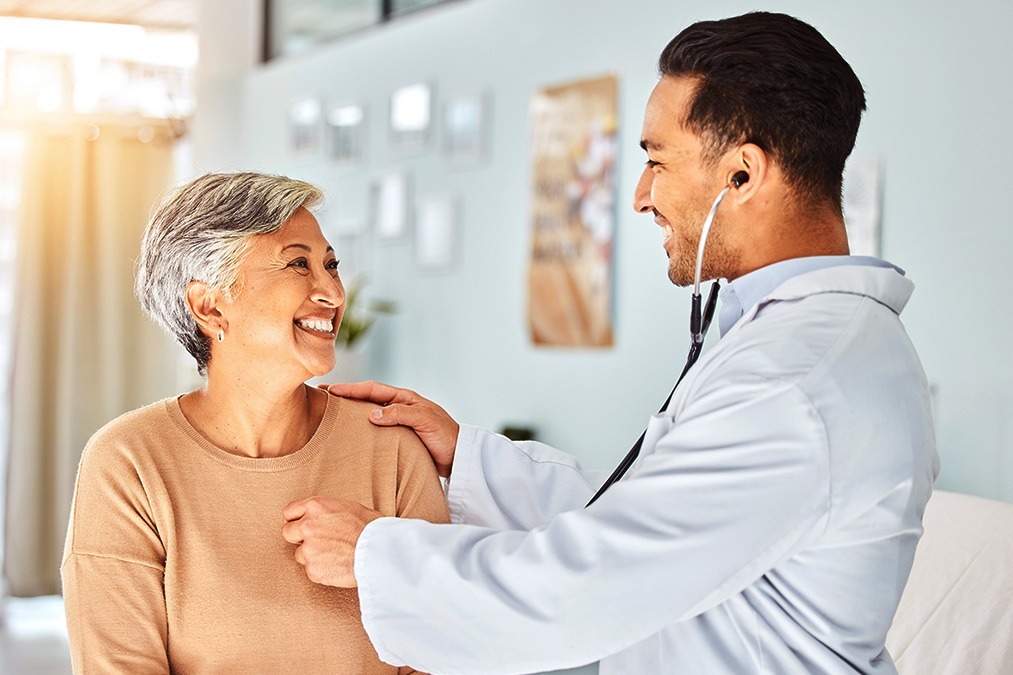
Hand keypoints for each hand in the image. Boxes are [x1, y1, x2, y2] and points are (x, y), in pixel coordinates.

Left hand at [282, 496, 380, 587]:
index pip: (289, 511)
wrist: (380, 552)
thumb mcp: (349, 507)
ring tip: (335, 554)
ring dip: (312, 555)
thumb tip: (321, 517)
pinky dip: (322, 570)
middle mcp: (308, 525)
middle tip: (317, 541)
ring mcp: (309, 548)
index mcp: (317, 506)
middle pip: (287, 532)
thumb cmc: (372, 528)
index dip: (296, 519)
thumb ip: (327, 512)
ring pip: (300, 554)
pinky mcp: (313, 569)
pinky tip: (338, 565)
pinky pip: (311, 570)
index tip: (302, 525)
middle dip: (299, 537)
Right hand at [322, 381, 458, 477]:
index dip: (350, 389)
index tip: (330, 390)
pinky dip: (360, 430)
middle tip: (321, 397)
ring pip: (369, 414)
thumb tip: (371, 413)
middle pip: (366, 399)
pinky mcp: (398, 439)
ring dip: (350, 412)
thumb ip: (400, 414)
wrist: (459, 457)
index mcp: (405, 398)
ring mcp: (398, 423)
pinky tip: (348, 436)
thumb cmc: (445, 436)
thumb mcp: (424, 420)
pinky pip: (375, 431)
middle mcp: (399, 408)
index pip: (372, 389)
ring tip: (328, 415)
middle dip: (344, 397)